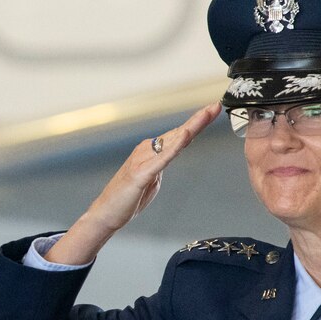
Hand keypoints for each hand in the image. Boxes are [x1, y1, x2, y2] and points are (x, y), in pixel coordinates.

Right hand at [44, 103, 220, 265]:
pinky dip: (175, 147)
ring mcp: (142, 161)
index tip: (211, 111)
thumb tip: (173, 152)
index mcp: (149, 152)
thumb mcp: (152, 178)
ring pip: (172, 141)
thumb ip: (162, 164)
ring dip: (191, 127)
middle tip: (215, 105)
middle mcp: (146, 151)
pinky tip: (186, 136)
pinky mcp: (140, 174)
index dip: (196, 123)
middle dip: (198, 119)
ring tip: (206, 114)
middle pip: (178, 133)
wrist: (105, 213)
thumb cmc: (127, 199)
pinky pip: (161, 159)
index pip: (177, 136)